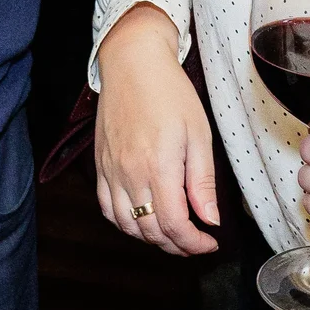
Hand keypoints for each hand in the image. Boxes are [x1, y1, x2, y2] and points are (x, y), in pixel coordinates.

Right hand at [94, 5, 219, 256]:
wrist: (132, 63)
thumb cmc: (170, 92)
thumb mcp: (198, 133)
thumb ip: (202, 181)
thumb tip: (210, 220)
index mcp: (158, 167)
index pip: (174, 225)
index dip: (194, 243)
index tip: (210, 242)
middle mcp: (130, 174)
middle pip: (150, 230)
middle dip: (176, 245)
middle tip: (196, 241)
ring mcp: (110, 170)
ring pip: (126, 225)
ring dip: (150, 238)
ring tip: (172, 234)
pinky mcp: (100, 164)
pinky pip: (107, 207)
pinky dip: (124, 223)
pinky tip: (142, 219)